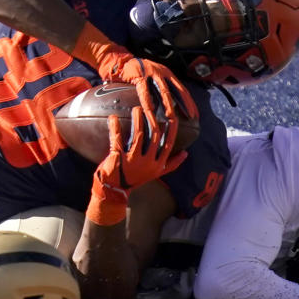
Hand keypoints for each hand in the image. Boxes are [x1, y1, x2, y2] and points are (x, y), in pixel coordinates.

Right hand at [73, 21, 197, 121]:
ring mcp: (151, 73)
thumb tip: (168, 105)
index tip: (195, 115)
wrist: (119, 60)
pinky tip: (150, 111)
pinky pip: (144, 91)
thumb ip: (159, 88)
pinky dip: (148, 102)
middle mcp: (162, 72)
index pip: (182, 89)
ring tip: (172, 118)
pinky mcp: (139, 76)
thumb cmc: (135, 73)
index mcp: (167, 73)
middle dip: (185, 105)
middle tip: (191, 118)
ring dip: (168, 105)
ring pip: (163, 92)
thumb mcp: (152, 78)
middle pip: (177, 90)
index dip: (189, 102)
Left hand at [86, 107, 186, 225]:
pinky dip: (115, 125)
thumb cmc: (135, 179)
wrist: (114, 191)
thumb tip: (186, 154)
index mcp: (158, 165)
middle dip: (152, 118)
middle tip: (148, 107)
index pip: (169, 143)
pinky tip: (113, 117)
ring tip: (136, 109)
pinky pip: (118, 138)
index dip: (171, 128)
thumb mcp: (155, 173)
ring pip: (139, 134)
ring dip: (137, 118)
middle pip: (154, 135)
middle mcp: (147, 163)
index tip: (172, 113)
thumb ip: (170, 164)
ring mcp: (133, 160)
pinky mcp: (118, 157)